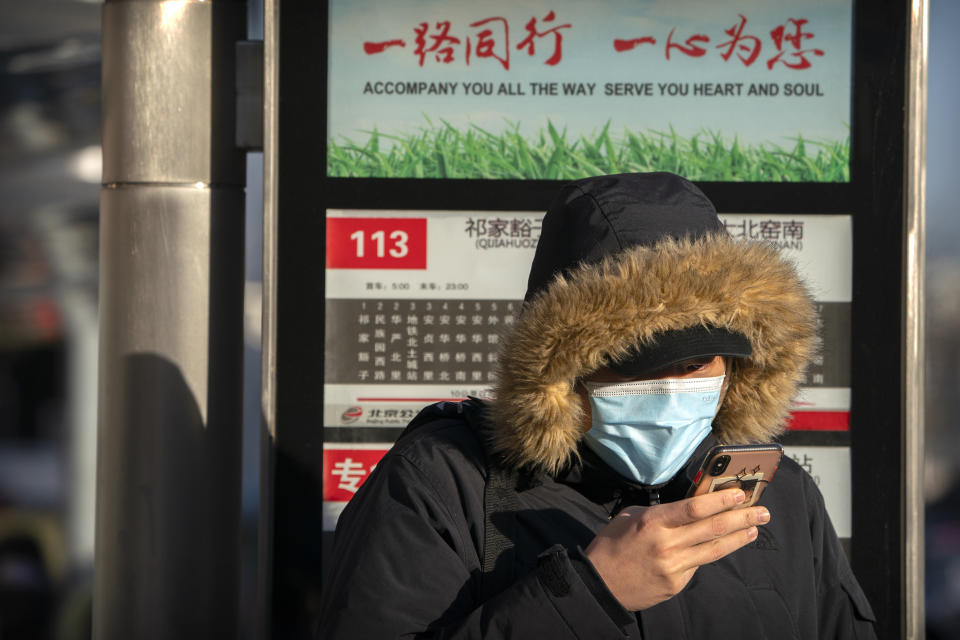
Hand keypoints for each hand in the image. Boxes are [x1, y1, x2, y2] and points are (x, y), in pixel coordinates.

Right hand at [584, 489, 769, 610]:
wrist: (600, 584)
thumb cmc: (612, 545)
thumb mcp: (630, 517)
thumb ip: (660, 512)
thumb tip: (689, 507)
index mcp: (653, 522)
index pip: (694, 508)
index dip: (720, 500)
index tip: (740, 494)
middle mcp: (667, 544)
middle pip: (713, 528)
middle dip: (741, 517)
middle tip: (762, 511)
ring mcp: (674, 567)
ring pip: (714, 549)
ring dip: (739, 537)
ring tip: (755, 528)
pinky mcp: (676, 584)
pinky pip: (698, 564)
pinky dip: (712, 553)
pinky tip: (724, 545)